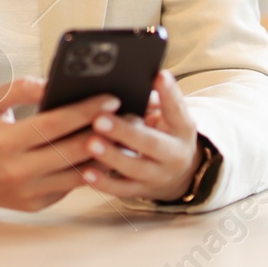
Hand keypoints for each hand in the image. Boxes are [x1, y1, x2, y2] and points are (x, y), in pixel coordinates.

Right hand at [0, 77, 122, 210]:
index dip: (86, 110)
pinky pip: (70, 187)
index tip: (111, 98)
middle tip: (128, 116)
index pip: (56, 123)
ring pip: (78, 174)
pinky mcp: (36, 204)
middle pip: (74, 151)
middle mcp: (19, 170)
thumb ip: (19, 89)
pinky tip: (104, 156)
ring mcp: (29, 192)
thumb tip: (52, 83)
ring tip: (123, 136)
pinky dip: (88, 172)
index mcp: (6, 141)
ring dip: (104, 155)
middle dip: (105, 132)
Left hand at [80, 70, 200, 201]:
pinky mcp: (140, 191)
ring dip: (110, 156)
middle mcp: (174, 155)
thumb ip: (158, 100)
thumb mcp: (170, 117)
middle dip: (125, 131)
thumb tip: (142, 80)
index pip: (178, 110)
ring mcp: (157, 176)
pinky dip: (103, 182)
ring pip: (134, 168)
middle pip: (151, 144)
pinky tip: (85, 171)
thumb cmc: (164, 134)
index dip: (170, 93)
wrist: (178, 175)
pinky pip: (121, 189)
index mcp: (182, 130)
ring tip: (89, 142)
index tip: (159, 75)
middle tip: (100, 119)